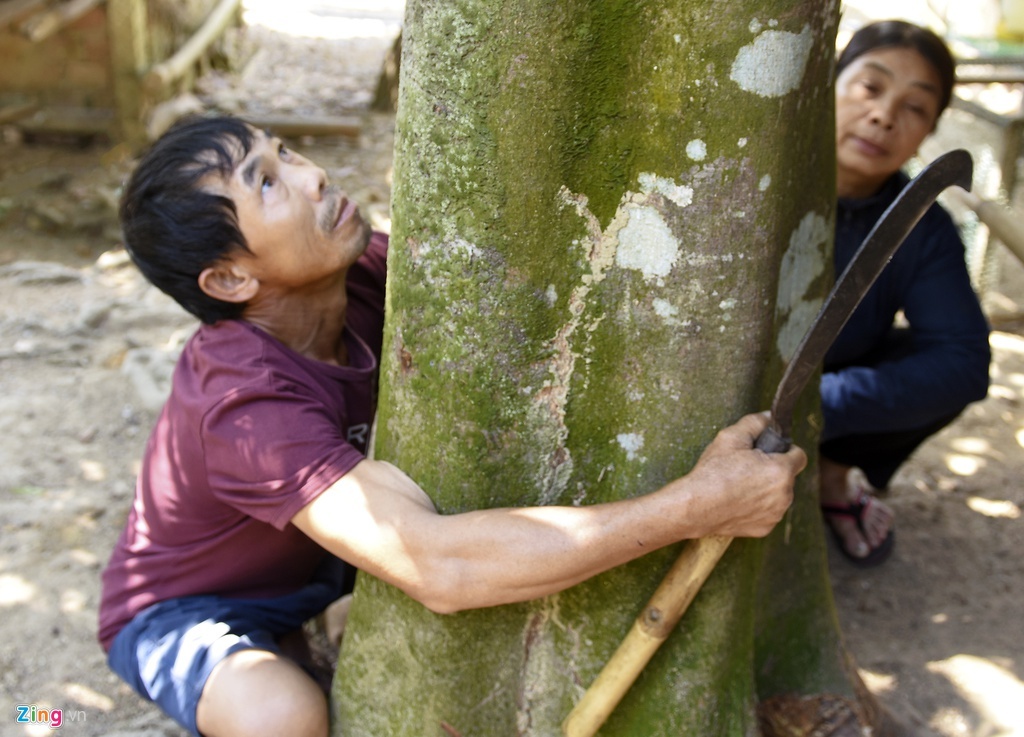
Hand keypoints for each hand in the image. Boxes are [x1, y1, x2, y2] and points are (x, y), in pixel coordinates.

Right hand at [686, 412, 806, 537]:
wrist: (696, 506)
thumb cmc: (713, 472)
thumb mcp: (731, 438)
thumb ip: (754, 423)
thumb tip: (768, 416)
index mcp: (781, 471)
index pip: (799, 455)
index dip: (784, 450)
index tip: (769, 451)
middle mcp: (785, 495)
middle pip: (787, 476)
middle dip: (773, 470)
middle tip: (747, 468)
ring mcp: (776, 514)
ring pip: (779, 495)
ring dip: (767, 489)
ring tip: (740, 486)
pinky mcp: (765, 528)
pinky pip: (769, 512)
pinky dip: (758, 507)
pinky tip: (738, 502)